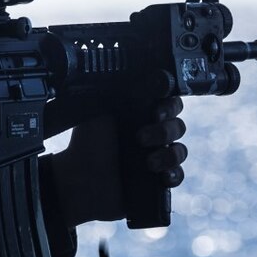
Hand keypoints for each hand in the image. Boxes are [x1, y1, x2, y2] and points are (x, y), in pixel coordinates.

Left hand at [50, 97, 186, 226]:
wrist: (78, 180)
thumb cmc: (85, 144)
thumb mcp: (97, 112)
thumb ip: (116, 92)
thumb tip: (132, 73)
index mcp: (138, 116)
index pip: (167, 104)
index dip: (169, 106)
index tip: (156, 112)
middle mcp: (150, 135)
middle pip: (177, 126)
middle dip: (165, 131)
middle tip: (141, 138)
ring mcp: (154, 159)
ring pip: (179, 151)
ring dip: (170, 154)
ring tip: (149, 162)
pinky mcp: (155, 183)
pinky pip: (177, 176)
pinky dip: (174, 174)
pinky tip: (163, 176)